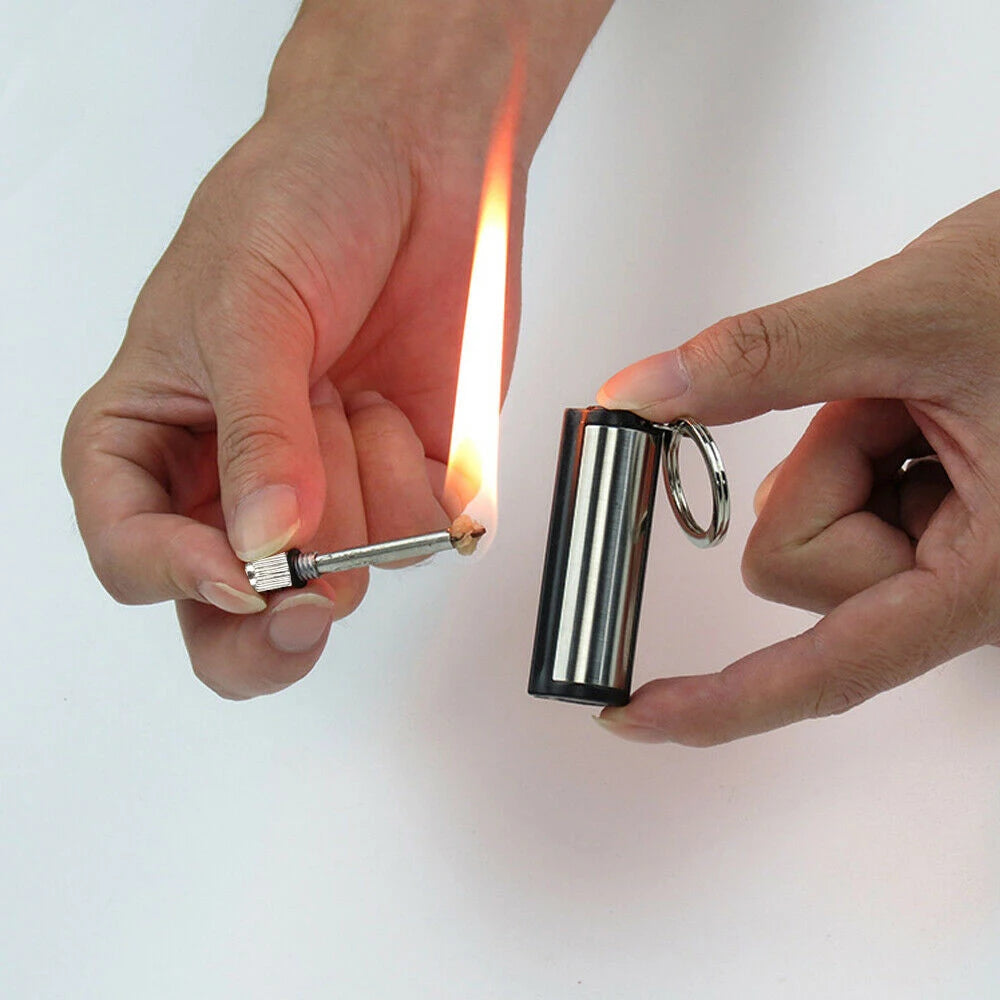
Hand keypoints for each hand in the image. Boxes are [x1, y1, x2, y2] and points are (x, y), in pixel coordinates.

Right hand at [61, 0, 609, 698]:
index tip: (242, 571)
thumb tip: (267, 541)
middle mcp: (234, 483)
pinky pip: (418, 534)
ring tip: (347, 386)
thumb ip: (257, 433)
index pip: (133, 557)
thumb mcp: (246, 308)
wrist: (413, 160)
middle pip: (234, 623)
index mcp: (151, 441)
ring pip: (342, 578)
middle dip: (273, 624)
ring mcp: (325, 491)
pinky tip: (395, 399)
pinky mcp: (404, 481)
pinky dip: (414, 469)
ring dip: (352, 482)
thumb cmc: (296, 201)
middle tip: (304, 595)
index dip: (180, 580)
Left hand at [595, 191, 999, 744]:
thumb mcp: (914, 314)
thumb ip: (766, 359)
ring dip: (842, 449)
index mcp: (991, 576)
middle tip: (897, 403)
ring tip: (923, 399)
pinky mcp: (940, 524)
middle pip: (796, 569)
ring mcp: (955, 556)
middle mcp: (972, 586)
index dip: (725, 701)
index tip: (637, 715)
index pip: (833, 668)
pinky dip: (854, 444)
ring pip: (809, 534)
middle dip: (824, 470)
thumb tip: (644, 393)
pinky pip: (840, 502)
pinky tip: (921, 410)